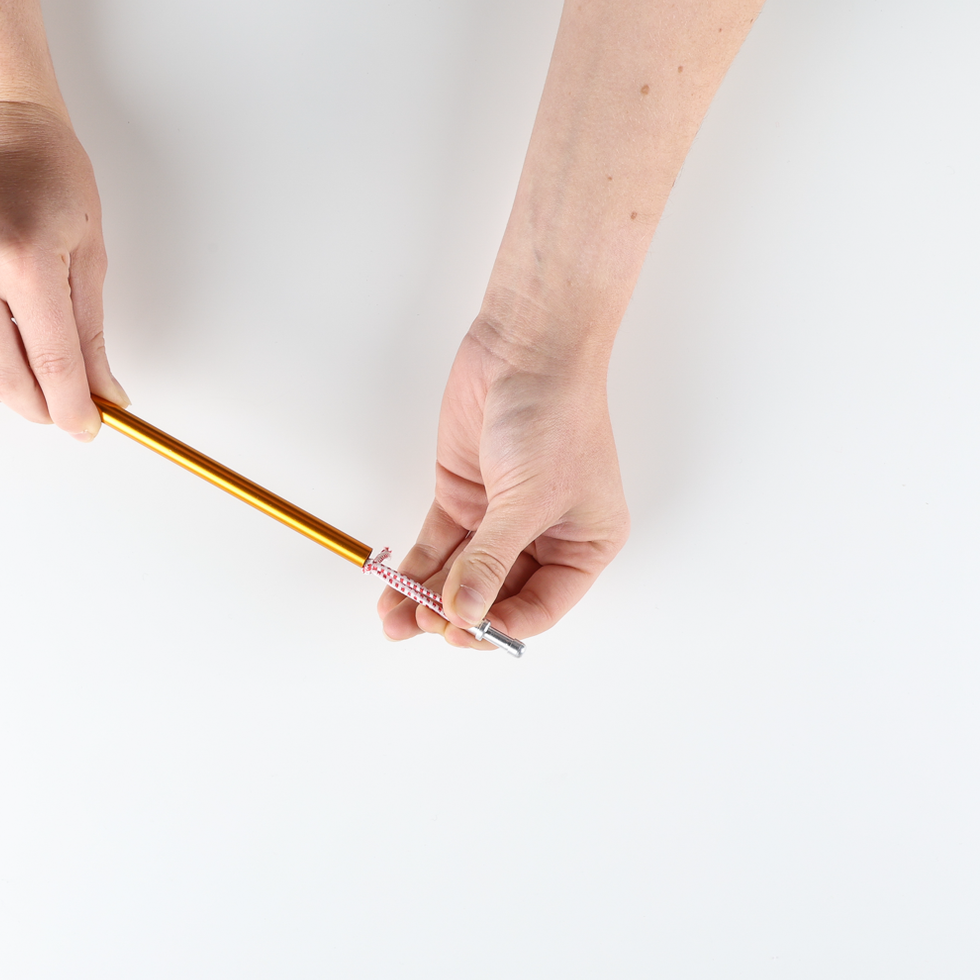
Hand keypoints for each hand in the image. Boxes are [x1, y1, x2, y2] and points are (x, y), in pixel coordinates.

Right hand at [0, 101, 128, 438]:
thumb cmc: (47, 171)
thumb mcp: (89, 248)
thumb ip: (91, 329)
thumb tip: (103, 391)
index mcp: (24, 261)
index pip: (53, 363)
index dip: (74, 408)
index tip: (89, 426)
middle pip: (5, 381)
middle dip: (42, 410)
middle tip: (65, 408)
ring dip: (2, 397)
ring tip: (30, 376)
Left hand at [378, 313, 630, 648]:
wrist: (526, 349)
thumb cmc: (554, 415)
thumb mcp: (528, 500)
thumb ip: (492, 560)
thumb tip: (465, 613)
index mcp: (585, 544)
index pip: (541, 607)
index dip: (501, 624)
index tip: (464, 630)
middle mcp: (545, 537)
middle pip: (497, 596)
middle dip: (460, 615)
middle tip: (426, 625)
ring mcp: (501, 519)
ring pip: (462, 576)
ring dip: (429, 601)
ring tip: (396, 622)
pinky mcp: (465, 498)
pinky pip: (439, 547)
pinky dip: (416, 570)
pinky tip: (393, 594)